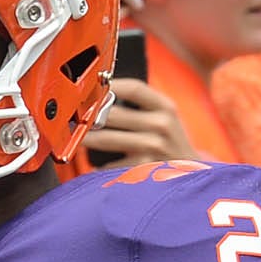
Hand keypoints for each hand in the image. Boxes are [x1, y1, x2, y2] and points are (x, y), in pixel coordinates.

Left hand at [79, 77, 195, 165]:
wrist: (190, 176)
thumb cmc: (170, 145)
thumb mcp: (165, 119)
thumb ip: (141, 107)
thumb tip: (102, 95)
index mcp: (166, 107)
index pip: (133, 88)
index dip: (108, 85)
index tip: (90, 87)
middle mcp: (161, 124)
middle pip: (112, 113)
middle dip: (87, 116)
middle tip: (70, 117)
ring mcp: (152, 147)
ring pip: (105, 138)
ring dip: (85, 139)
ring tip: (75, 138)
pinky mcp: (142, 169)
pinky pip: (109, 165)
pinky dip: (98, 166)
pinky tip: (96, 165)